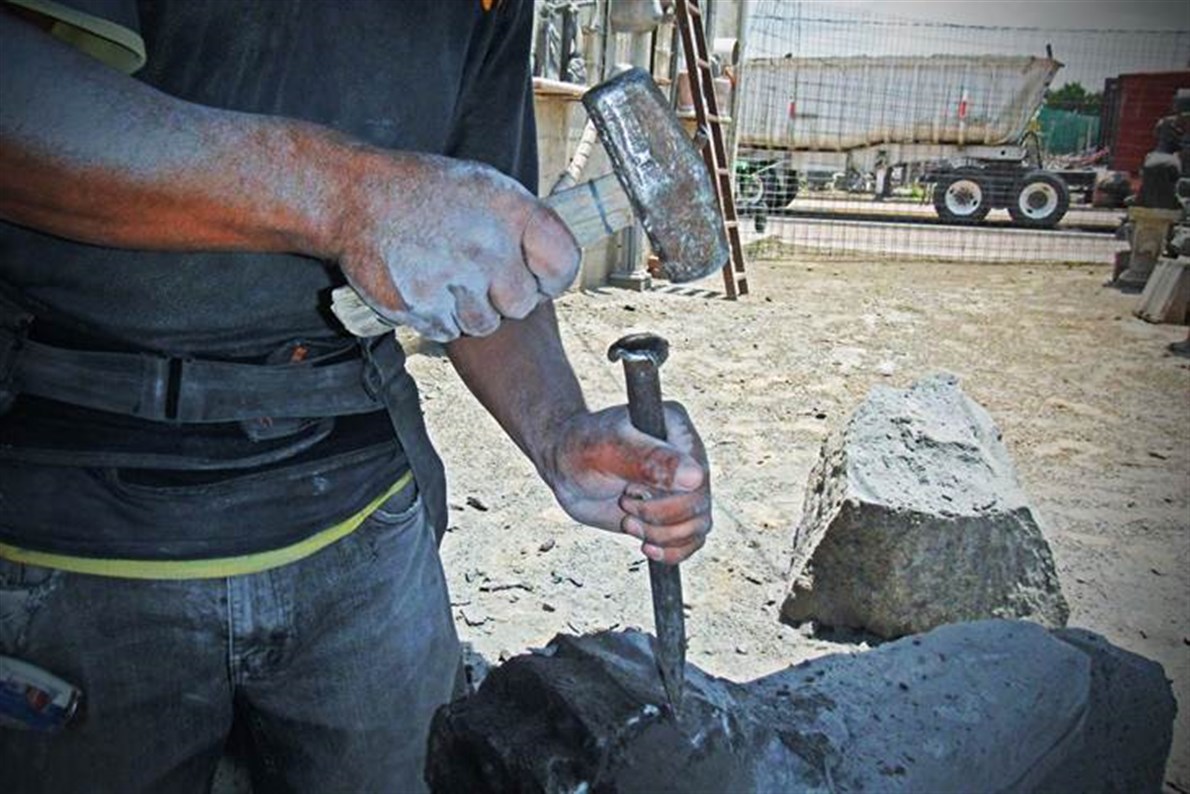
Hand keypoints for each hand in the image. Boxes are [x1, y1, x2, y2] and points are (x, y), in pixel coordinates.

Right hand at [335, 153, 579, 341]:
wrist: (356, 197)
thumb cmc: (423, 191)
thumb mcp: (483, 187)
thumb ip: (520, 224)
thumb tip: (549, 262)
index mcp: (511, 210)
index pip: (563, 262)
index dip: (551, 278)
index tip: (538, 279)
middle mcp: (487, 246)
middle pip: (521, 304)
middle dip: (503, 297)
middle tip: (477, 276)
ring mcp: (454, 278)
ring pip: (484, 323)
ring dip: (468, 309)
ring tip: (445, 275)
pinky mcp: (423, 305)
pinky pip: (449, 330)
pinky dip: (438, 316)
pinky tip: (424, 285)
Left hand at [545, 402, 711, 563]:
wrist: (564, 466)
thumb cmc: (580, 448)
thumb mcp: (607, 450)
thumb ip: (649, 460)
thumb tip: (697, 477)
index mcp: (677, 429)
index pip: (698, 474)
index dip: (666, 496)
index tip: (628, 490)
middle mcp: (687, 456)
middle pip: (699, 504)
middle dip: (658, 517)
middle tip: (624, 503)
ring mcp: (682, 484)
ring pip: (698, 525)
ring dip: (661, 535)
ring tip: (629, 521)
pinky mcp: (674, 510)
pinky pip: (693, 539)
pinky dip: (673, 551)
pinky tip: (647, 546)